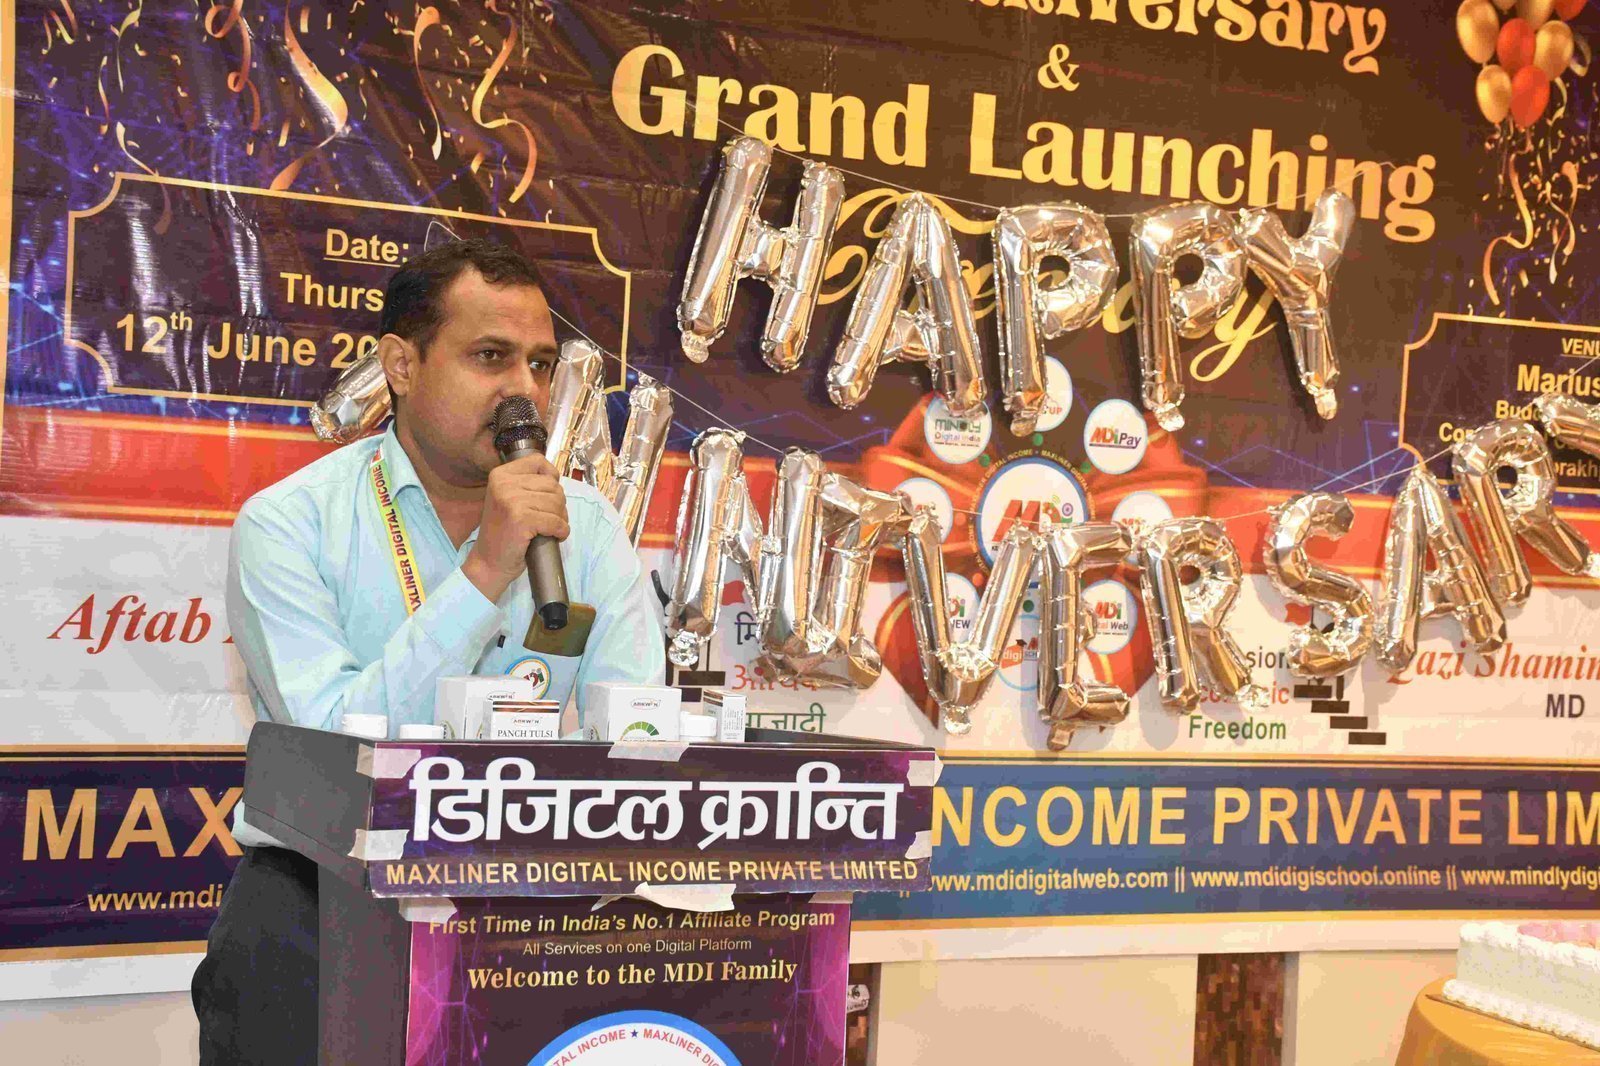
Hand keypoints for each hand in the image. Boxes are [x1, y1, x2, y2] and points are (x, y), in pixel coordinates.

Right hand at [462, 454, 568, 601]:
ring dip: (561, 519)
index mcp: (500, 475)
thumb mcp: (508, 499)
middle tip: (550, 519)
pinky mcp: (521, 519)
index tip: (548, 495)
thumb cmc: (503, 532)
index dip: (551, 477)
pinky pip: (555, 521)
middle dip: (558, 504)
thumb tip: (555, 478)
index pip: (537, 461)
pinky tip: (555, 536)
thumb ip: (526, 484)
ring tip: (550, 528)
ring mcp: (512, 501)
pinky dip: (561, 531)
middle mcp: (504, 484)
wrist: (488, 562)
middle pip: (552, 485)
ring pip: (557, 503)